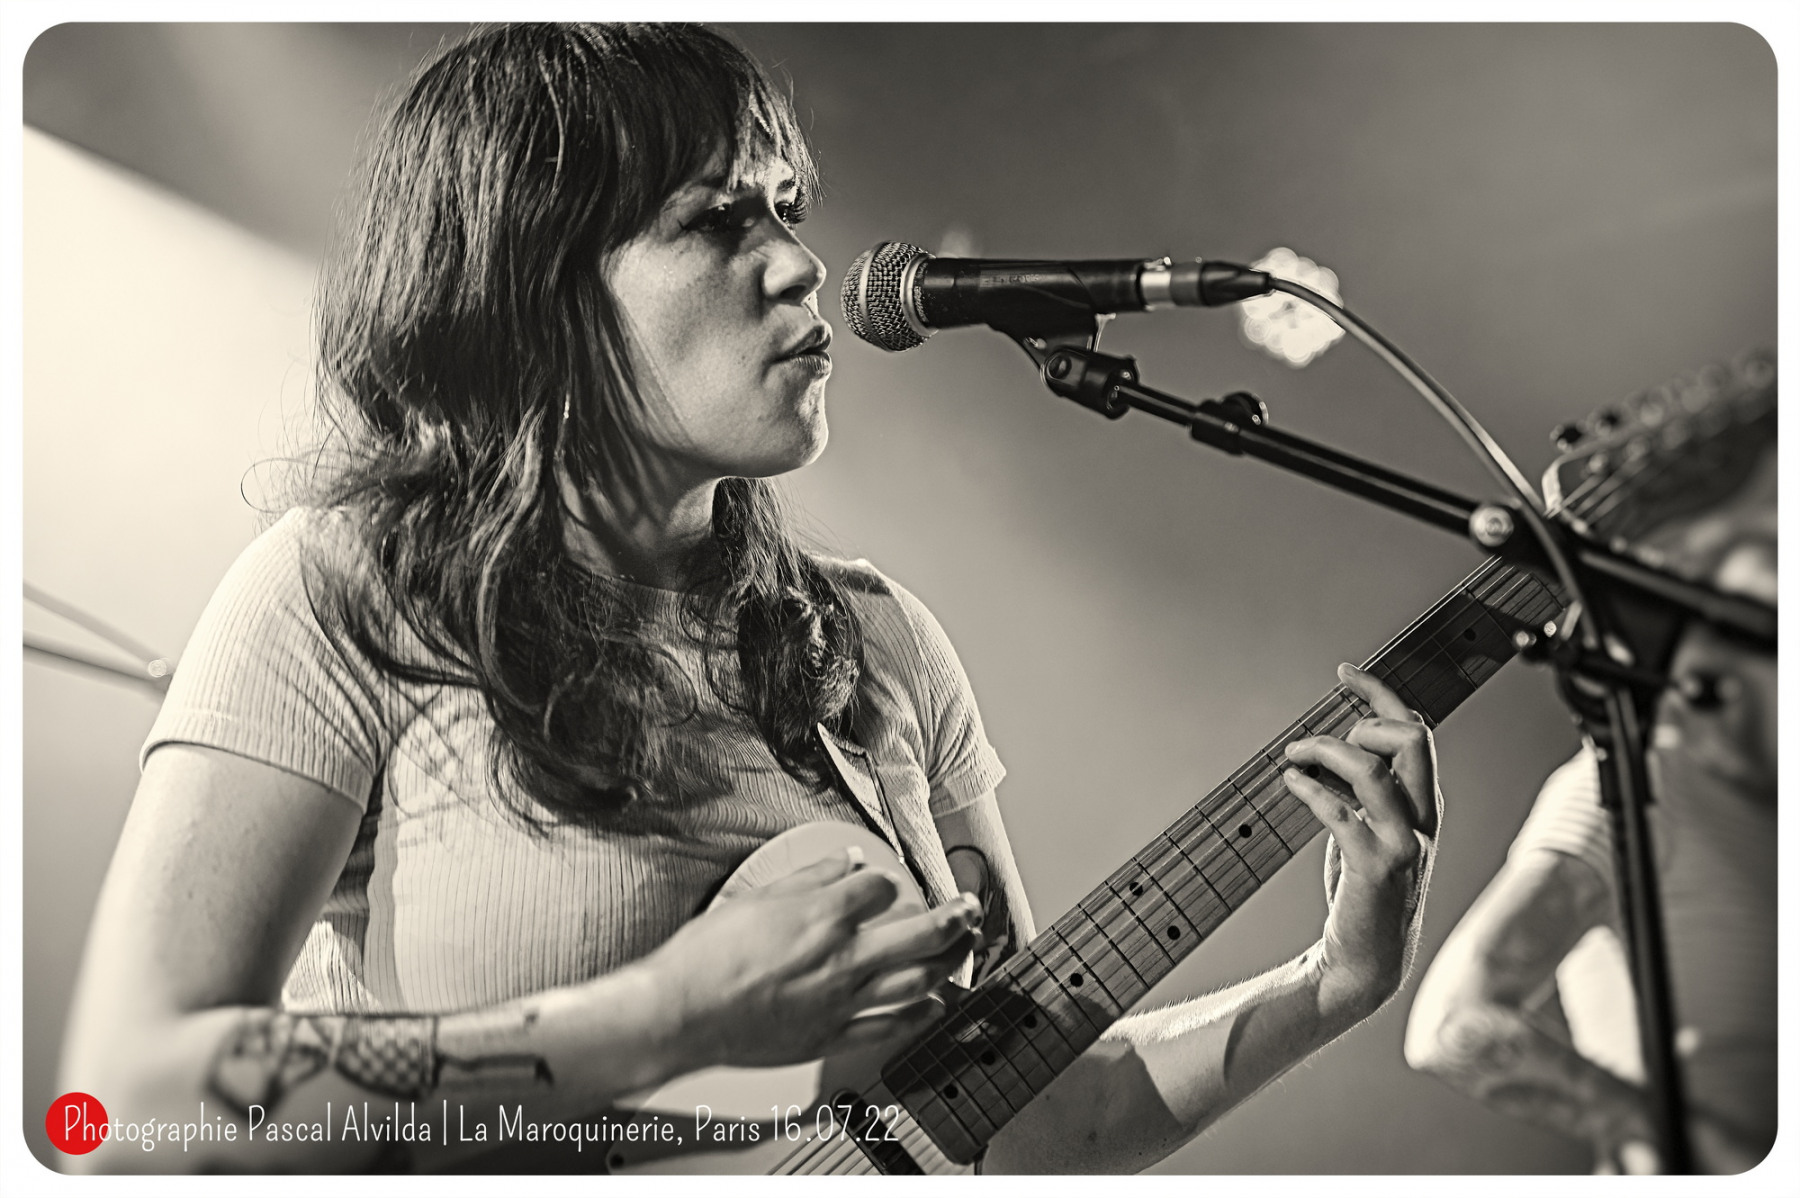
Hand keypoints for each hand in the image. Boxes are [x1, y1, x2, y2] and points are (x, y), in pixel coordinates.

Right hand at [642, 849, 980, 1070]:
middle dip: (956, 918)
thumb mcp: (756, 898)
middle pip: (921, 935)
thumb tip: (844, 861)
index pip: (881, 887)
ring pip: (917, 981)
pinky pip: (889, 1027)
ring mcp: (841, 1001)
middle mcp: (842, 959)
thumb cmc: (706, 958)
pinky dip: (920, 1015)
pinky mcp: (831, 1036)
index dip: (887, 880)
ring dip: (950, 962)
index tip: (886, 883)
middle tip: (972, 907)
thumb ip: (808, 878)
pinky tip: (935, 1005)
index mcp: (822, 916)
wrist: (680, 1013)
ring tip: (965, 949)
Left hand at [1282, 663, 1440, 1016]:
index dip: (1381, 694)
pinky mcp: (1376, 868)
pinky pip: (1340, 811)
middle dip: (1363, 717)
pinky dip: (1309, 789)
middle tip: (1319, 739)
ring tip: (1293, 756)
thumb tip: (1329, 749)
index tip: (1345, 672)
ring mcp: (1403, 844)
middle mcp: (1422, 820)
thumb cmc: (1363, 897)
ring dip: (1325, 750)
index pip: (1417, 731)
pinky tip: (1290, 784)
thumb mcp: (1369, 834)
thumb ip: (1363, 795)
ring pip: (1373, 768)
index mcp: (1424, 806)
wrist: (1366, 964)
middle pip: (1412, 737)